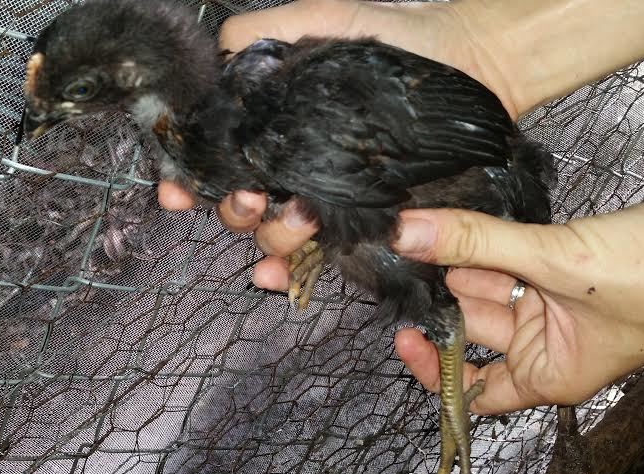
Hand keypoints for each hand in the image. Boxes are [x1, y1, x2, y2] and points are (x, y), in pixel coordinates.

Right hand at [159, 0, 496, 288]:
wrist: (465, 59)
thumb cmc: (390, 39)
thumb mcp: (317, 18)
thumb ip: (257, 35)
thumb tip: (211, 57)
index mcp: (273, 130)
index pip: (218, 161)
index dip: (190, 178)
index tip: (177, 189)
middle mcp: (291, 168)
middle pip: (239, 206)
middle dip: (233, 208)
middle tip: (251, 197)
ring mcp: (326, 198)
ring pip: (274, 235)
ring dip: (270, 236)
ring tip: (298, 214)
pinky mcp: (362, 220)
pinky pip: (319, 256)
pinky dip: (289, 272)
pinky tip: (276, 277)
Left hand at [391, 190, 643, 413]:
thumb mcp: (559, 263)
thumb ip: (480, 245)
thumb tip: (409, 234)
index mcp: (550, 371)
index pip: (475, 387)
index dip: (436, 365)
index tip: (403, 334)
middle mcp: (550, 341)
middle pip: (477, 323)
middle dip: (443, 292)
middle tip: (402, 256)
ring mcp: (558, 301)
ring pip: (492, 282)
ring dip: (462, 258)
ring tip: (419, 230)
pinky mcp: (566, 264)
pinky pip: (513, 255)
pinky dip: (490, 239)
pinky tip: (460, 219)